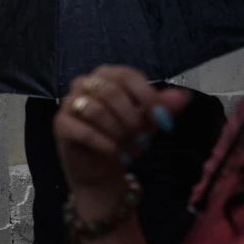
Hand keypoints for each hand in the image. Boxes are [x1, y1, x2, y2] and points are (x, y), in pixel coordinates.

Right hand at [52, 66, 189, 194]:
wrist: (101, 168)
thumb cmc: (123, 137)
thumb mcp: (148, 122)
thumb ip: (162, 108)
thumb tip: (183, 97)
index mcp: (106, 76)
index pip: (127, 75)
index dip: (147, 97)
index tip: (163, 121)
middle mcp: (84, 84)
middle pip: (110, 91)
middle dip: (132, 118)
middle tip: (144, 139)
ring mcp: (69, 103)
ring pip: (96, 110)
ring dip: (119, 133)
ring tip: (132, 149)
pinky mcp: (60, 125)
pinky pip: (82, 130)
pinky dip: (104, 144)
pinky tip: (116, 154)